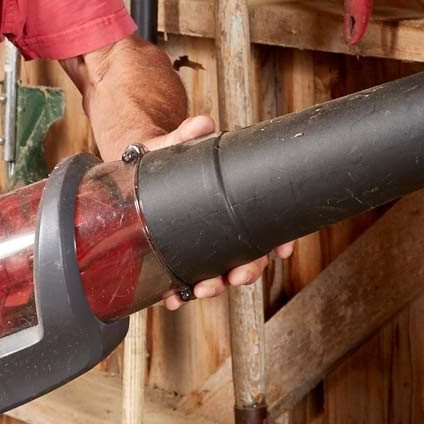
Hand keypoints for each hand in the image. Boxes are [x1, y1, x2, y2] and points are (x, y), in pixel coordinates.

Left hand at [142, 116, 294, 310]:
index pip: (263, 228)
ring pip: (217, 273)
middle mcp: (222, 230)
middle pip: (245, 258)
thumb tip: (201, 124)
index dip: (277, 242)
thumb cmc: (170, 152)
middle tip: (236, 277)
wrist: (142, 163)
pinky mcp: (177, 254)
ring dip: (213, 286)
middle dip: (244, 272)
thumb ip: (188, 133)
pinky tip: (174, 299)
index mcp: (232, 205)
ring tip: (203, 290)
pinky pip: (182, 277)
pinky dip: (179, 291)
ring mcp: (201, 245)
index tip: (281, 250)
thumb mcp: (179, 141)